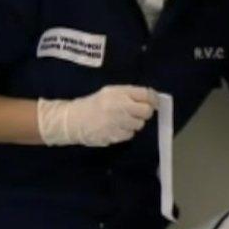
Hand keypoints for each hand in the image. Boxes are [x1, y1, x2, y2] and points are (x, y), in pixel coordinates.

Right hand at [38, 85, 155, 146]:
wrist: (74, 120)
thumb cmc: (95, 104)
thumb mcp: (111, 92)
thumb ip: (130, 94)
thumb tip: (152, 98)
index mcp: (118, 93)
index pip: (145, 95)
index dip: (153, 99)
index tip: (154, 103)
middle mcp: (119, 107)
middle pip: (146, 111)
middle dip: (145, 113)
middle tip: (138, 113)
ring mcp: (116, 123)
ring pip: (139, 125)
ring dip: (135, 123)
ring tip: (123, 120)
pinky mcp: (113, 136)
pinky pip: (129, 135)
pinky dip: (126, 132)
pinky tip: (116, 128)